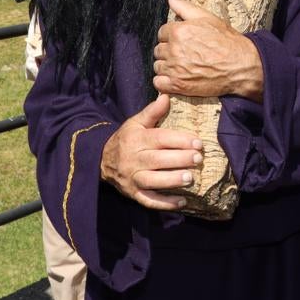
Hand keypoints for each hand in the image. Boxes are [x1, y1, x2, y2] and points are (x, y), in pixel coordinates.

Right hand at [100, 95, 200, 210]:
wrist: (101, 161)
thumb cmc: (125, 139)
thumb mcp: (135, 123)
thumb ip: (152, 111)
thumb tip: (167, 96)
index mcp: (136, 139)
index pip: (159, 139)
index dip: (179, 140)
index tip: (198, 142)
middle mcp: (133, 159)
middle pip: (157, 160)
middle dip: (179, 160)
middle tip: (198, 159)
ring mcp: (133, 178)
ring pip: (153, 181)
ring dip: (172, 181)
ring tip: (190, 178)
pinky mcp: (133, 194)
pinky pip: (149, 201)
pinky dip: (165, 203)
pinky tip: (182, 202)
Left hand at [153, 0, 263, 100]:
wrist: (241, 66)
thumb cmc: (227, 41)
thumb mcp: (208, 18)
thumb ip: (185, 7)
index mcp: (179, 31)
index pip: (162, 32)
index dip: (172, 36)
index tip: (182, 41)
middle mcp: (174, 49)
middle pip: (159, 50)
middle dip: (168, 51)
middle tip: (183, 54)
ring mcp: (175, 68)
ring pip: (158, 66)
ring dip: (166, 66)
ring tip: (181, 66)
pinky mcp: (178, 85)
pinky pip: (159, 83)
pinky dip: (164, 82)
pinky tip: (175, 78)